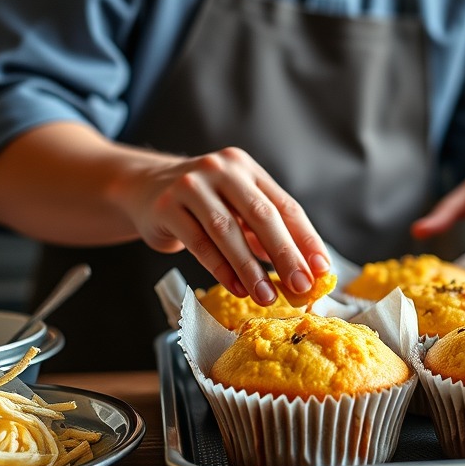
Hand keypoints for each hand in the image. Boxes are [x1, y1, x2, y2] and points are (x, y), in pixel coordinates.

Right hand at [114, 146, 332, 303]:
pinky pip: (199, 243)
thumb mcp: (236, 205)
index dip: (306, 239)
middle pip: (262, 215)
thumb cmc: (201, 203)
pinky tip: (237, 288)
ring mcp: (192, 185)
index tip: (322, 269)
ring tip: (267, 296)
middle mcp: (223, 170)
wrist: (143, 187)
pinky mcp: (167, 206)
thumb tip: (303, 269)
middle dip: (285, 254)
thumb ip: (265, 230)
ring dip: (250, 268)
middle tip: (301, 285)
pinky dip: (221, 269)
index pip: (286, 205)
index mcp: (247, 169)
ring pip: (228, 231)